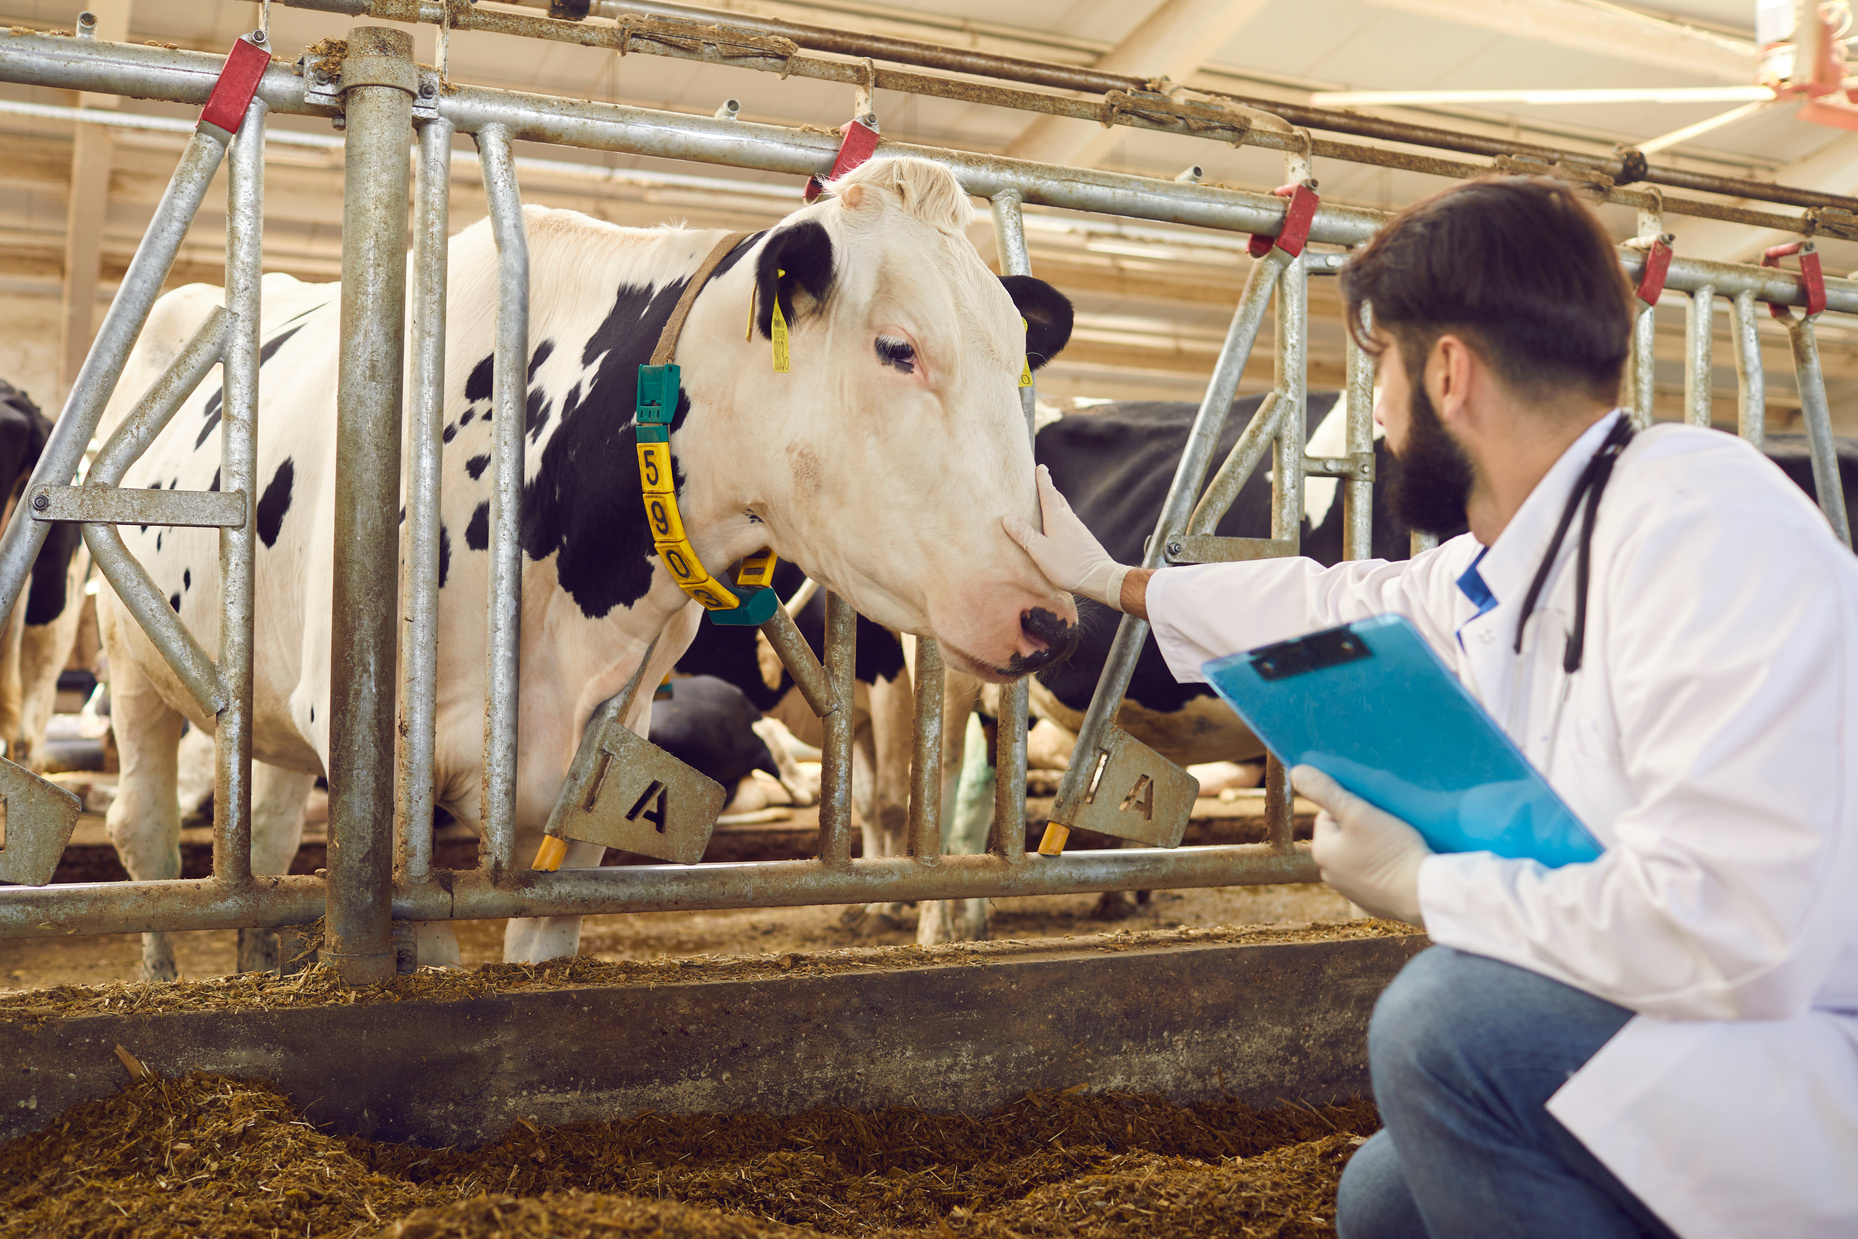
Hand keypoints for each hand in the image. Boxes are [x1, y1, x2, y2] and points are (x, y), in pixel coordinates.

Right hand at [1004, 465, 1131, 608]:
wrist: (1100, 578)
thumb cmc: (1069, 566)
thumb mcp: (1040, 551)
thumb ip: (1024, 534)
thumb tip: (1008, 517)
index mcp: (1057, 519)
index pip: (1048, 493)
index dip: (1043, 479)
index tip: (1041, 467)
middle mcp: (1070, 520)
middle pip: (1059, 499)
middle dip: (1050, 490)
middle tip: (1042, 484)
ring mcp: (1079, 529)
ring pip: (1065, 511)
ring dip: (1056, 505)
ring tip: (1046, 506)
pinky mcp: (1085, 540)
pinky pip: (1070, 523)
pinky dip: (1062, 519)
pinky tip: (1059, 530)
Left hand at [1290, 764, 1430, 925]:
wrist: (1424, 895)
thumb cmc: (1391, 851)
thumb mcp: (1357, 812)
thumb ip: (1326, 791)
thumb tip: (1296, 772)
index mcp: (1321, 852)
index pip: (1328, 814)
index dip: (1352, 805)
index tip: (1374, 807)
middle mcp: (1330, 875)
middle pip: (1344, 835)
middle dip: (1363, 825)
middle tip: (1388, 821)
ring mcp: (1353, 892)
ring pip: (1360, 855)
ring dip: (1375, 846)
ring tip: (1398, 841)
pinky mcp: (1374, 902)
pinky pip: (1376, 874)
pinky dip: (1386, 866)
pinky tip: (1403, 862)